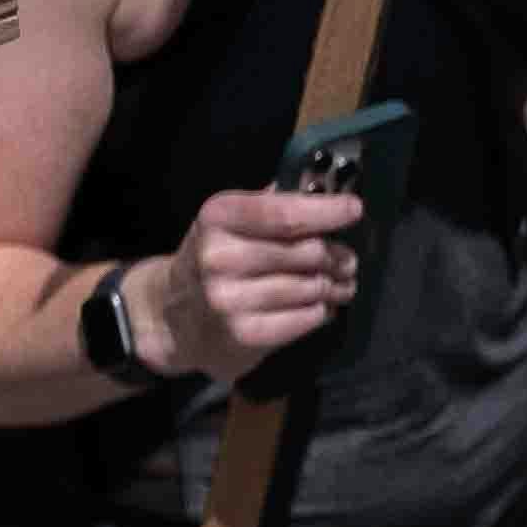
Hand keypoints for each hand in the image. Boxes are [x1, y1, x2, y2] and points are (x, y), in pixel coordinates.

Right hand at [144, 188, 363, 380]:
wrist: (172, 317)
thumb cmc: (215, 259)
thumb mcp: (229, 223)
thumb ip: (273, 206)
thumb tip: (327, 192)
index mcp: (219, 217)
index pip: (285, 213)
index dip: (327, 211)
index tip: (355, 209)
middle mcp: (220, 256)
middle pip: (308, 251)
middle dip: (337, 255)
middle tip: (347, 260)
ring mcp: (230, 298)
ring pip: (313, 286)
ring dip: (336, 286)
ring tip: (340, 284)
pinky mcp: (245, 334)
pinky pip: (308, 317)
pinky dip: (323, 311)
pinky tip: (320, 306)